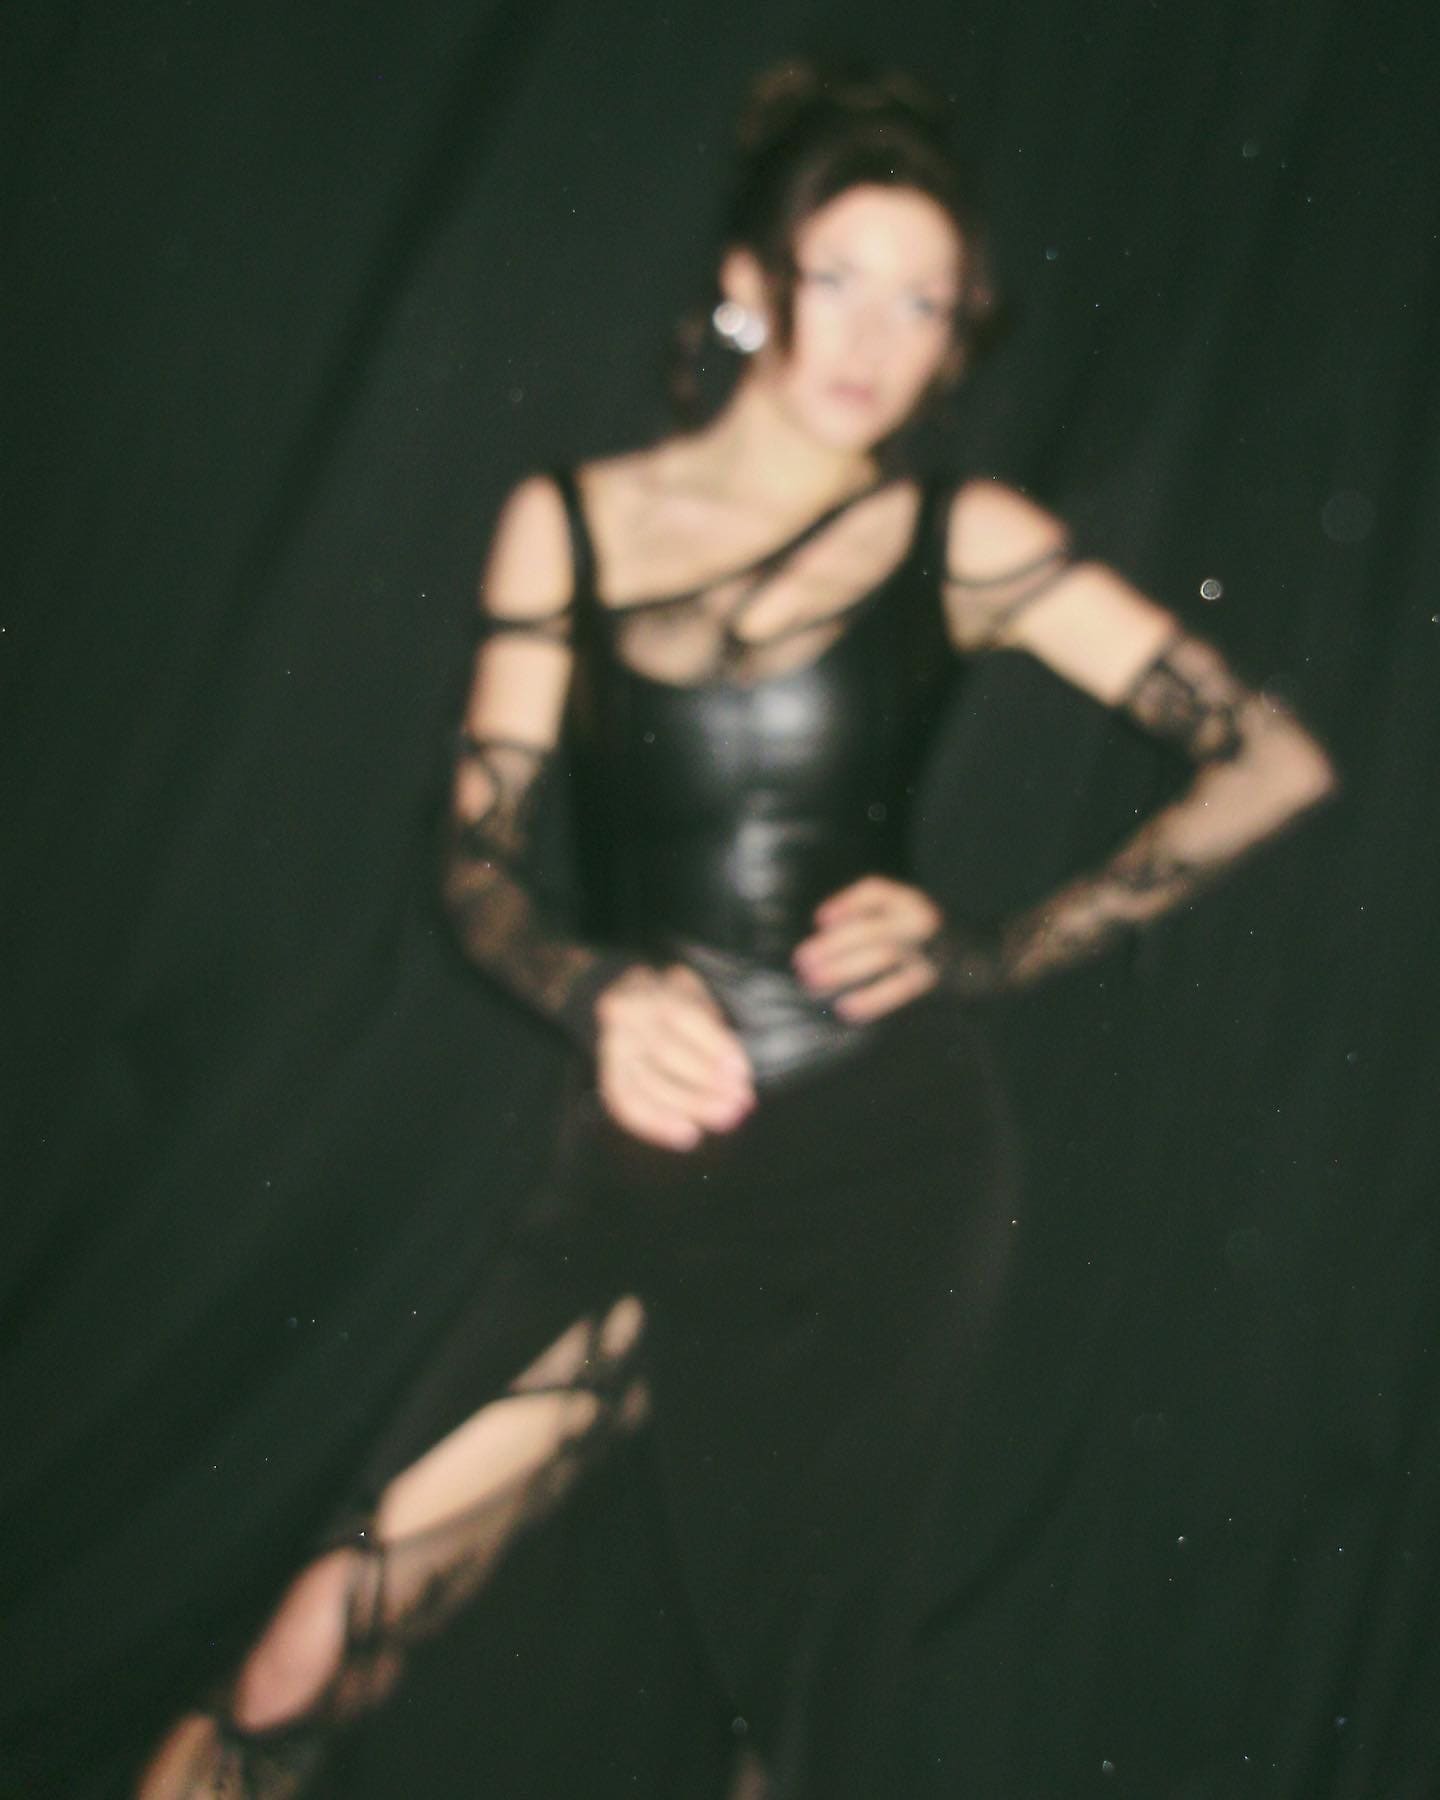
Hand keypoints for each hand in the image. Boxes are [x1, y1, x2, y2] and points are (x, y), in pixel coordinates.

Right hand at [594, 964, 755, 1151]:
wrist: (628, 1000)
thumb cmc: (675, 1004)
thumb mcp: (697, 997)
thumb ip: (714, 1030)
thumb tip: (737, 1076)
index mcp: (651, 991)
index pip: (684, 1018)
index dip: (715, 1047)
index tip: (742, 1073)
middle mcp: (626, 1019)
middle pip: (665, 1054)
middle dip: (706, 1083)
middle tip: (740, 1102)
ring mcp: (613, 1050)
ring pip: (647, 1084)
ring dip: (690, 1106)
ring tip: (725, 1118)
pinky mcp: (608, 1077)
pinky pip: (627, 1106)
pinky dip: (658, 1125)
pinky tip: (689, 1135)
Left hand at [791, 875, 942, 1021]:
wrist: (994, 952)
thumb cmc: (938, 934)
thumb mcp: (911, 914)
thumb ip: (876, 917)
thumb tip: (826, 931)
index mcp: (912, 900)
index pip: (875, 891)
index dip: (845, 903)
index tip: (819, 919)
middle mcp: (920, 920)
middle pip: (870, 928)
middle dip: (832, 945)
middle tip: (802, 960)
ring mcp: (929, 950)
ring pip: (880, 956)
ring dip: (842, 969)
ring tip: (813, 982)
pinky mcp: (935, 979)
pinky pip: (898, 989)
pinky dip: (871, 1000)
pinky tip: (846, 1008)